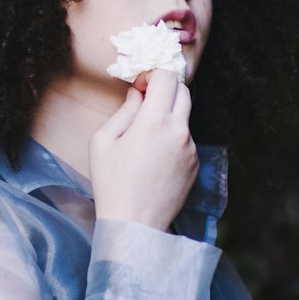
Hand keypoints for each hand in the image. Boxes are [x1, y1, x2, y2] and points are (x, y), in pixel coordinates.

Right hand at [90, 68, 197, 230]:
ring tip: (146, 137)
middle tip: (146, 103)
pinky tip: (154, 158)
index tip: (139, 87)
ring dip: (169, 115)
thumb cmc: (112, 184)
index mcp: (155, 122)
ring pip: (185, 117)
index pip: (167, 77)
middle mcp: (179, 131)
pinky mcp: (195, 164)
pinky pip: (186, 139)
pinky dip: (173, 138)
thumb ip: (123, 111)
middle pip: (183, 91)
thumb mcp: (103, 142)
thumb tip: (137, 95)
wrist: (134, 224)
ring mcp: (191, 149)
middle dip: (165, 90)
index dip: (152, 75)